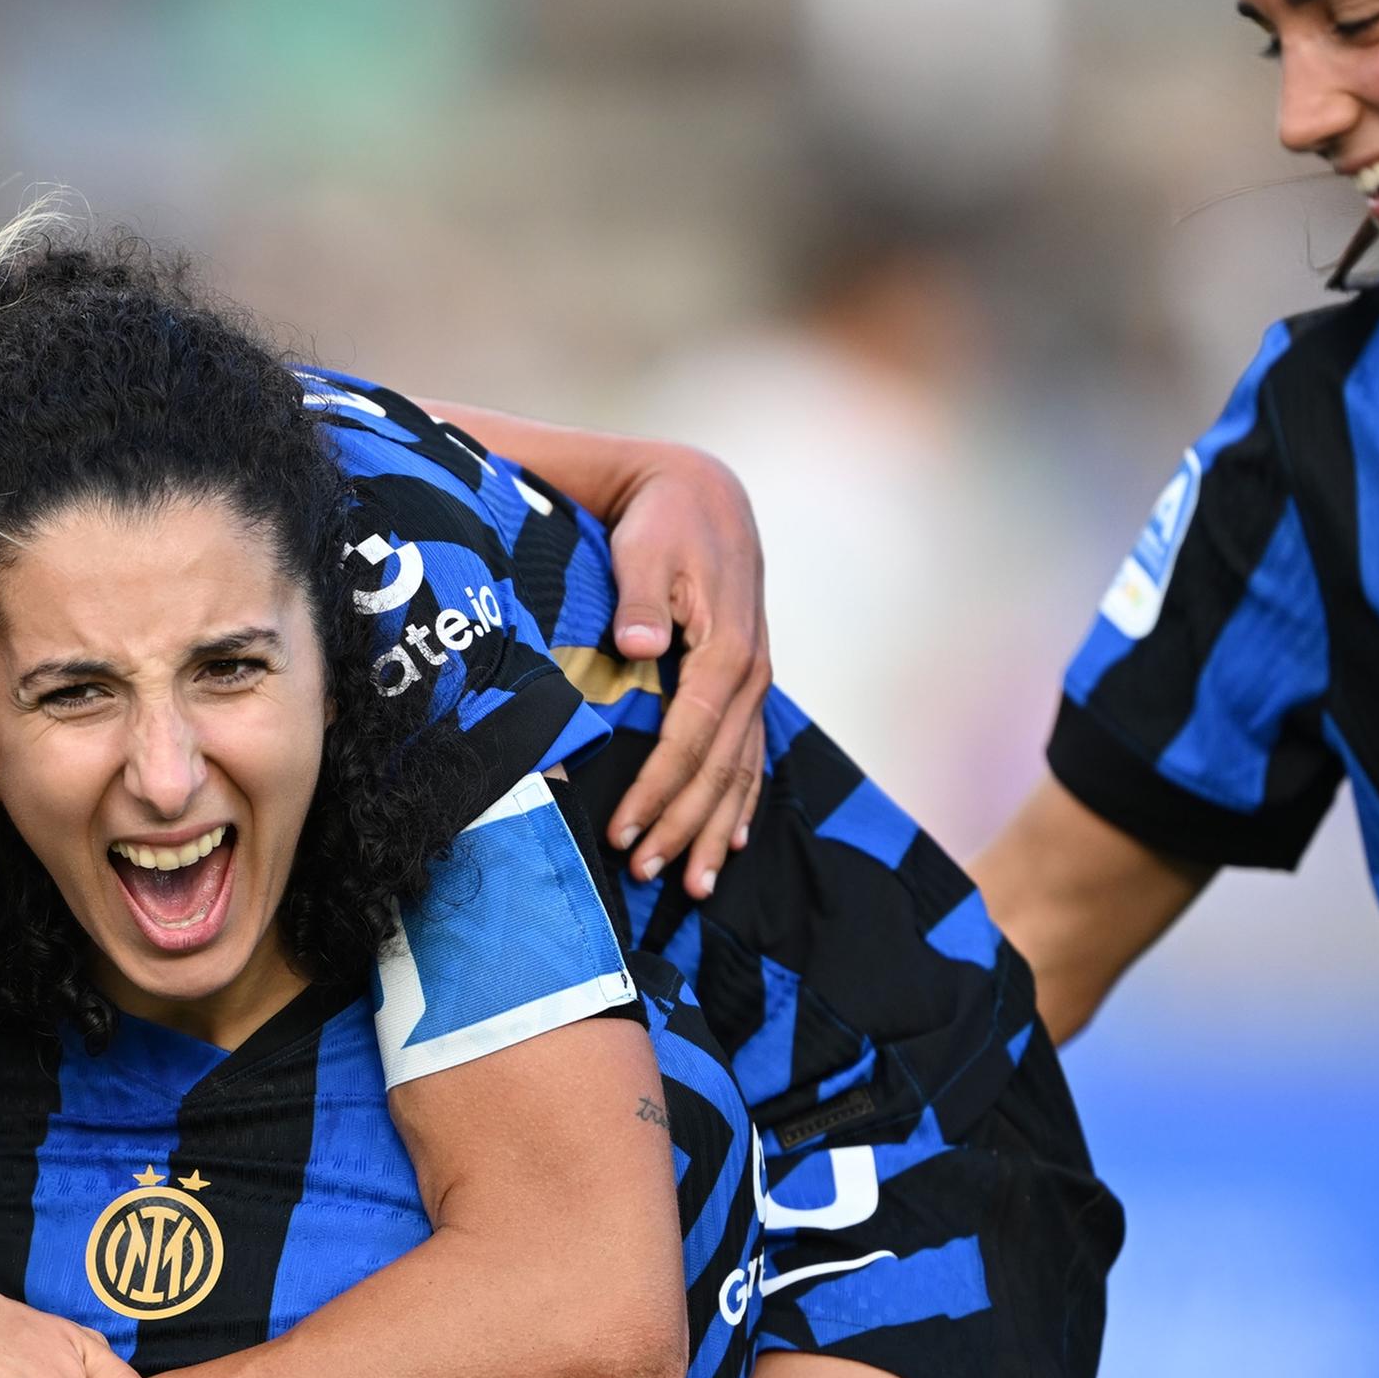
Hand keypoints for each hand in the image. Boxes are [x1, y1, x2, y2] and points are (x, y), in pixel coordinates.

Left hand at [594, 443, 772, 896]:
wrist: (702, 493)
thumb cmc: (663, 522)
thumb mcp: (643, 549)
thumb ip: (637, 600)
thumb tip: (638, 647)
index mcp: (727, 650)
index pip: (689, 741)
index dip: (657, 792)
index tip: (623, 833)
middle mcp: (751, 675)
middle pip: (718, 770)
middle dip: (681, 827)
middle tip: (644, 873)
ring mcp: (755, 683)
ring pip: (740, 772)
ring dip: (714, 830)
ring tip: (691, 884)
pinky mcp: (747, 682)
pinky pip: (750, 754)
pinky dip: (740, 801)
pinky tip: (731, 840)